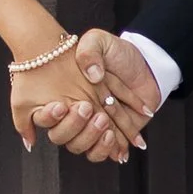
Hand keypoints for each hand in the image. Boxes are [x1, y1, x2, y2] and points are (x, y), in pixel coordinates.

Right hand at [29, 29, 158, 164]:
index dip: (49, 116)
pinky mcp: (111, 135)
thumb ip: (89, 51)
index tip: (59, 106)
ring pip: (80, 147)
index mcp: (65, 93)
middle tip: (87, 109)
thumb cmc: (117, 52)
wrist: (146, 64)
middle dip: (73, 126)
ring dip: (91, 139)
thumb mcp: (99, 41)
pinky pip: (102, 152)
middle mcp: (75, 113)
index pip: (47, 115)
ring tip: (105, 123)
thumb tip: (91, 75)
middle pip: (62, 136)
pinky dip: (107, 149)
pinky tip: (114, 139)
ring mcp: (92, 126)